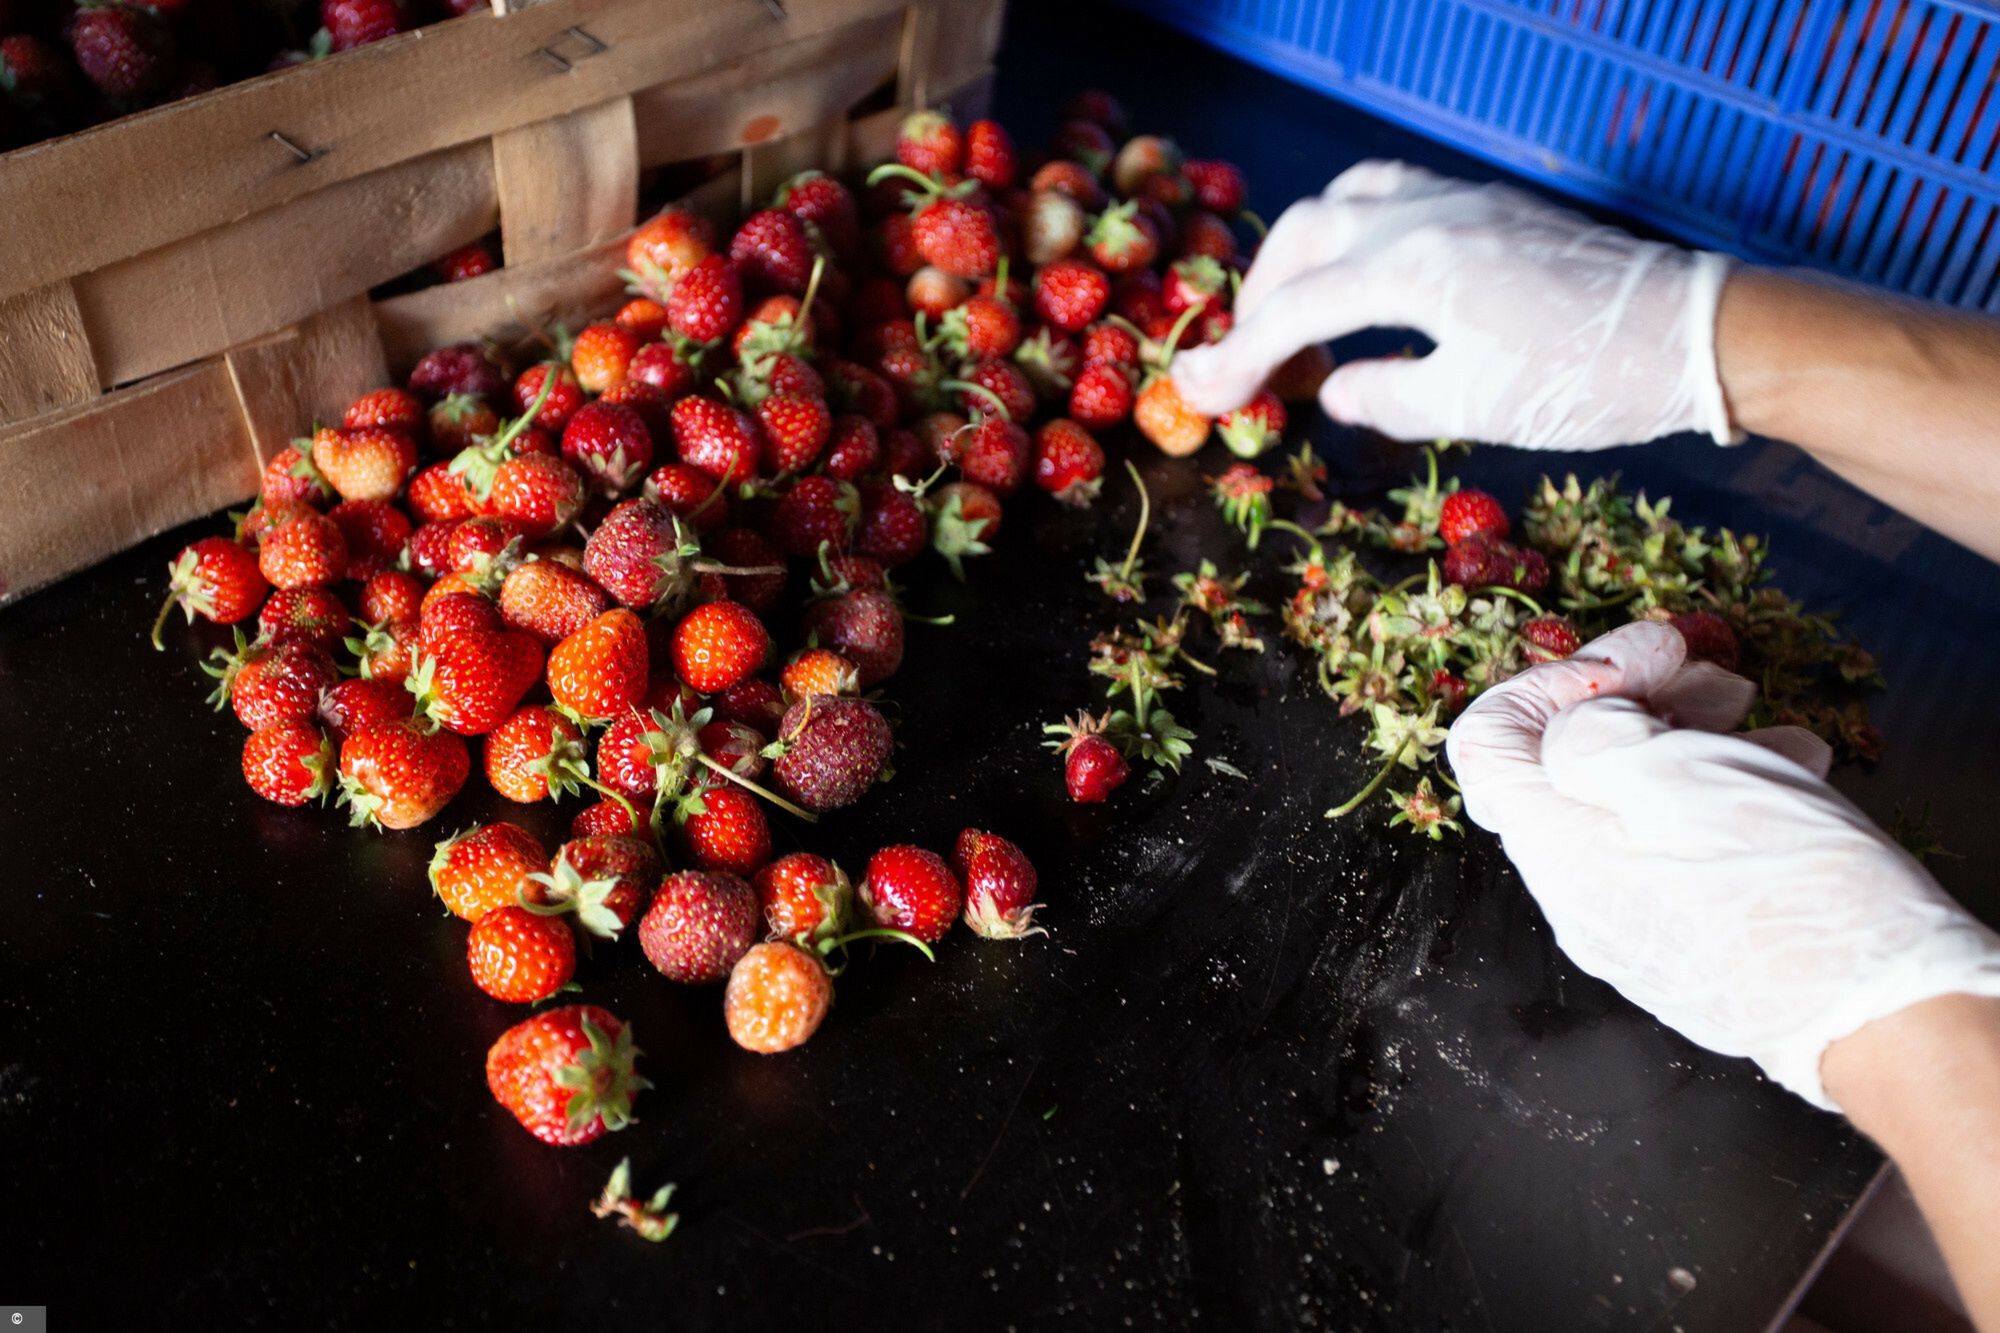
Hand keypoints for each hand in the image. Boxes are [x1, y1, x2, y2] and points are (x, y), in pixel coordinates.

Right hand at [1171, 161, 1738, 449]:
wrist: (1691, 333)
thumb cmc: (1583, 381)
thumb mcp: (1474, 409)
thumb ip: (1388, 398)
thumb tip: (1333, 390)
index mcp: (1411, 267)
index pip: (1296, 311)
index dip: (1240, 357)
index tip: (1200, 393)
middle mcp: (1425, 216)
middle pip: (1306, 237)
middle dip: (1260, 295)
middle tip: (1243, 355)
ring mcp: (1460, 201)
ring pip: (1347, 200)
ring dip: (1302, 252)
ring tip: (1292, 308)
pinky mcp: (1490, 207)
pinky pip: (1392, 194)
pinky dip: (1351, 228)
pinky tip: (1362, 271)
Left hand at [1446, 621, 1999, 1108]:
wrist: (1883, 1014)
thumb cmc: (1779, 882)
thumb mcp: (1673, 771)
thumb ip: (1592, 737)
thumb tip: (1572, 728)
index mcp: (1552, 846)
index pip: (1487, 745)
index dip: (1545, 685)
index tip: (1626, 663)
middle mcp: (1576, 892)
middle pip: (1565, 767)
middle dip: (1630, 699)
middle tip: (1706, 669)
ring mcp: (1633, 923)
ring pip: (1632, 802)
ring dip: (1685, 737)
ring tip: (1756, 712)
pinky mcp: (1694, 938)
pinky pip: (1679, 846)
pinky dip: (1717, 789)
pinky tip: (1787, 767)